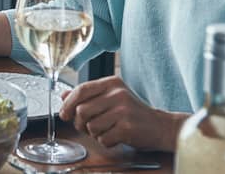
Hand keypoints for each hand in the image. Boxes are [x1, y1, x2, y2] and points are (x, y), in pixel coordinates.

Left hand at [59, 76, 187, 150]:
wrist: (161, 126)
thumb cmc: (132, 113)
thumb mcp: (111, 98)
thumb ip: (87, 96)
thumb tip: (63, 96)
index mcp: (112, 83)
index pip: (81, 90)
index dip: (68, 103)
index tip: (64, 114)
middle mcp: (118, 94)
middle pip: (82, 110)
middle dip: (80, 123)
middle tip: (89, 127)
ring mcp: (124, 110)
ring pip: (91, 126)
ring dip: (95, 134)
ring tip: (107, 130)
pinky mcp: (128, 127)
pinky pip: (103, 139)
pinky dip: (106, 142)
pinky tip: (116, 137)